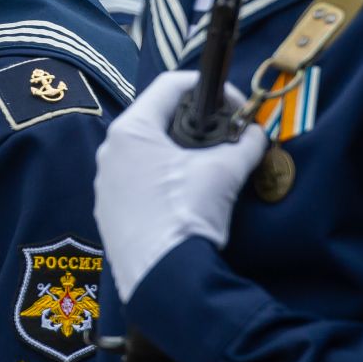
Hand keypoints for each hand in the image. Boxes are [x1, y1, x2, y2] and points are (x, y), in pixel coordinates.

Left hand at [94, 70, 266, 302]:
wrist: (162, 276)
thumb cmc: (187, 212)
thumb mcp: (225, 171)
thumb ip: (245, 144)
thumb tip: (257, 134)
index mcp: (131, 129)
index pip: (170, 85)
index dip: (208, 87)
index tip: (235, 105)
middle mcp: (109, 150)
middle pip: (157, 118)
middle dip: (195, 123)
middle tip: (225, 137)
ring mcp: (104, 182)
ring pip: (146, 152)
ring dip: (178, 153)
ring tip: (209, 169)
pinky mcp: (107, 210)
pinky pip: (137, 181)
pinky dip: (162, 180)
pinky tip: (185, 197)